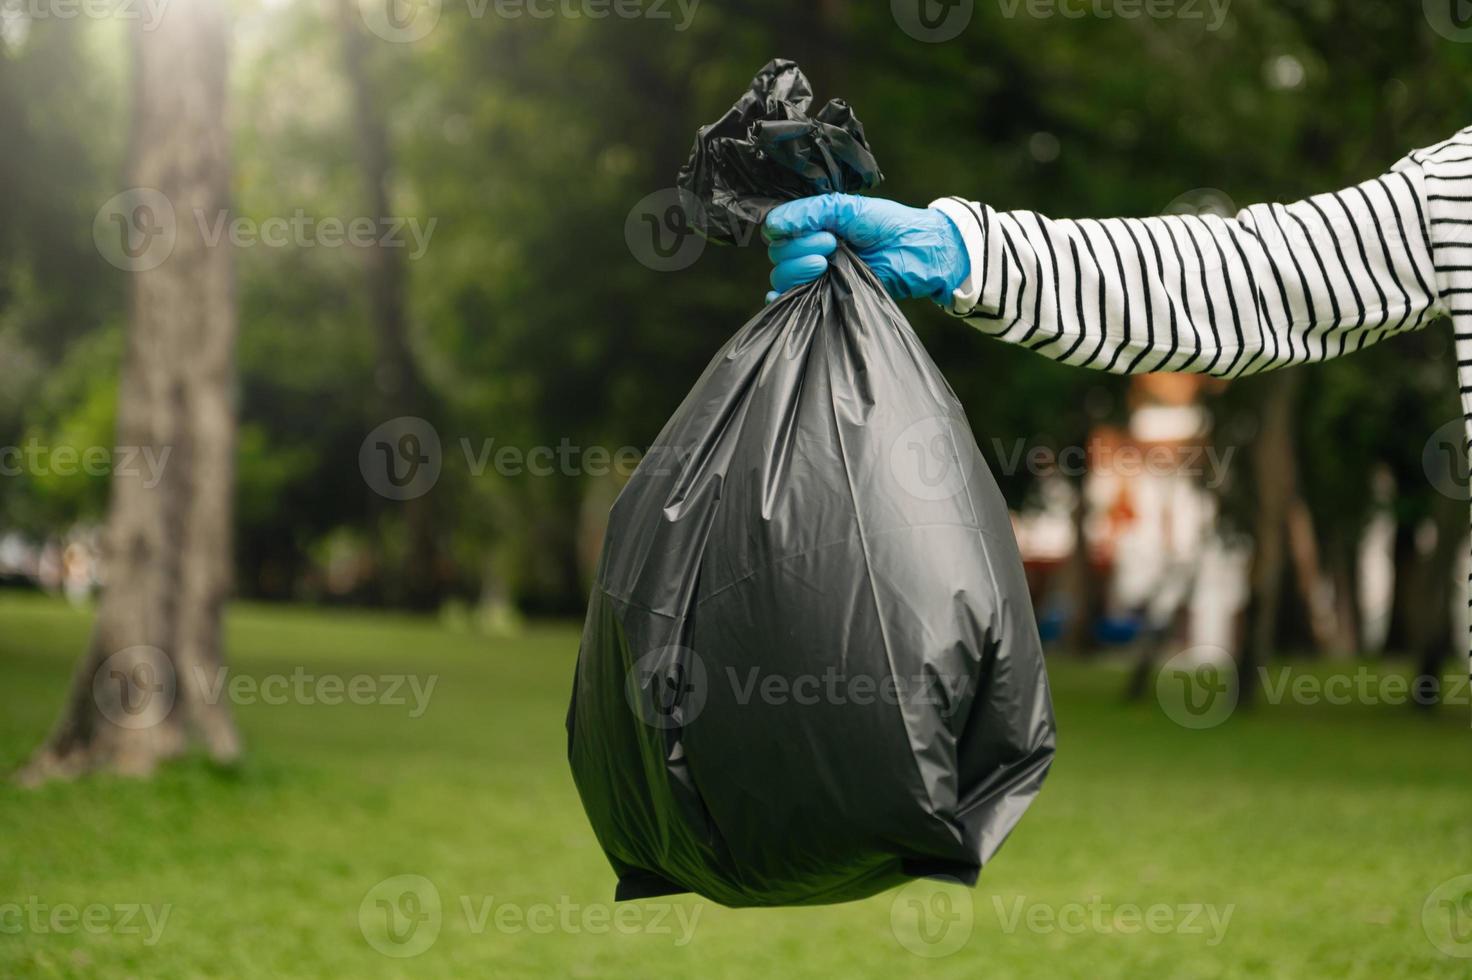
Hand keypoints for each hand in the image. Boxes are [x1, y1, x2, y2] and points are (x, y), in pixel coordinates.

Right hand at [762, 194, 968, 304]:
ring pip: (781, 276)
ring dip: (799, 269)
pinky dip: (781, 299)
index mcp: (812, 225)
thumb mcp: (847, 207)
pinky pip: (787, 302)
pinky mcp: (822, 296)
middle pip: (778, 253)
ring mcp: (814, 274)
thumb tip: (773, 224)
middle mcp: (808, 248)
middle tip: (831, 244)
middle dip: (800, 248)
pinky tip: (788, 295)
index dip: (789, 231)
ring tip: (826, 264)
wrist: (914, 252)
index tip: (820, 230)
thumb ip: (811, 211)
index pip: (777, 230)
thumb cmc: (886, 225)